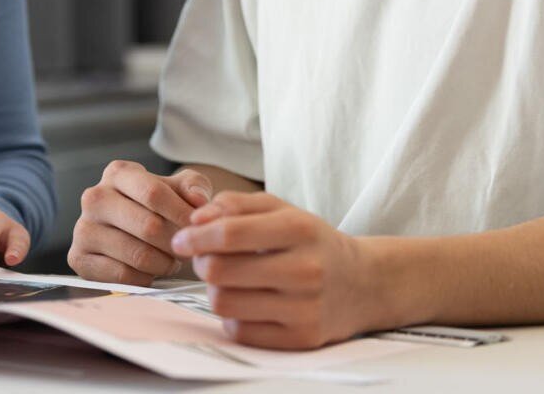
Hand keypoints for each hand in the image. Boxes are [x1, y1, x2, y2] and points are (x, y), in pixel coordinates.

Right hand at [68, 161, 213, 285]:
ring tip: (170, 260)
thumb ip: (194, 187)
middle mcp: (95, 197)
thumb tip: (199, 201)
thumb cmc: (158, 206)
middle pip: (148, 226)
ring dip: (164, 263)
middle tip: (187, 249)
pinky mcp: (79, 258)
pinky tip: (150, 271)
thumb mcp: (180, 188)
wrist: (132, 230)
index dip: (182, 214)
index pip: (154, 193)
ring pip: (137, 254)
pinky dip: (144, 278)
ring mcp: (84, 228)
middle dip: (176, 242)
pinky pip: (122, 275)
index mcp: (118, 173)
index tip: (199, 229)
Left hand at [172, 191, 374, 348]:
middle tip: (206, 259)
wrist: (363, 283)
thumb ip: (235, 205)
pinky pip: (240, 332)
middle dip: (201, 263)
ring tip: (225, 281)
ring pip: (224, 304)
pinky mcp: (301, 339)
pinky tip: (245, 303)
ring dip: (213, 291)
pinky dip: (232, 317)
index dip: (194, 237)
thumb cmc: (311, 242)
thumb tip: (196, 219)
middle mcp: (305, 269)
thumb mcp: (281, 209)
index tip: (181, 239)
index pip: (229, 233)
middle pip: (219, 271)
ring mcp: (305, 308)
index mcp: (299, 229)